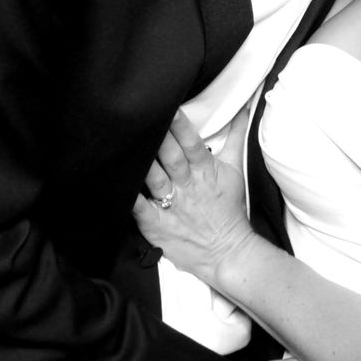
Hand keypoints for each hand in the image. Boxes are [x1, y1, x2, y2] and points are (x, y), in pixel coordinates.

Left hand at [131, 109, 258, 285]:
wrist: (228, 252)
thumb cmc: (229, 209)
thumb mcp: (235, 170)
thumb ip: (236, 137)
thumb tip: (243, 109)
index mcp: (206, 171)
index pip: (192, 143)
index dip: (180, 126)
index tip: (170, 108)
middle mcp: (188, 186)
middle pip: (171, 157)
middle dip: (159, 138)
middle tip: (144, 117)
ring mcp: (172, 206)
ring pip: (154, 179)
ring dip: (143, 163)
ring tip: (127, 144)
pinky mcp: (158, 226)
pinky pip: (140, 209)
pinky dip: (129, 198)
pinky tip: (117, 184)